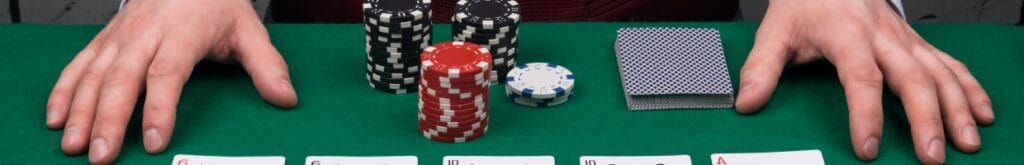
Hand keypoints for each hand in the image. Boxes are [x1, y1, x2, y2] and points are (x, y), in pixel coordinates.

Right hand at [44, 0, 297, 163]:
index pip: (167, 74)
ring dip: (81, 111)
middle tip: (102, 155)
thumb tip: (285, 97)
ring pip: (95, 75)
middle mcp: (145, 34)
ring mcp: (120, 36)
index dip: (159, 109)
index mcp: (182, 33)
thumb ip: (267, 66)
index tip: (156, 141)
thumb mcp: (248, 29)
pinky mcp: (104, 38)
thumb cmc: (215, 3)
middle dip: (109, 120)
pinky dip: (64, 91)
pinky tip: (57, 117)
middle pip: (123, 80)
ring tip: (75, 145)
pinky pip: (79, 64)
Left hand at [736, 0, 993, 163]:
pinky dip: (970, 89)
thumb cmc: (805, 3)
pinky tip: (982, 114)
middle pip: (911, 79)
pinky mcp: (916, 42)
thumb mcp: (776, 32)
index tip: (868, 147)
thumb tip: (748, 103)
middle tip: (931, 155)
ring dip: (956, 108)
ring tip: (966, 143)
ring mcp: (904, 39)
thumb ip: (761, 69)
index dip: (866, 114)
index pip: (861, 78)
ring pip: (938, 72)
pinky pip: (949, 64)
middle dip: (925, 119)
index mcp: (847, 34)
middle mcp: (882, 36)